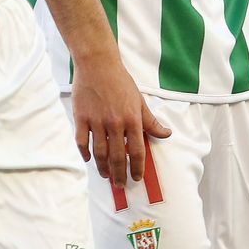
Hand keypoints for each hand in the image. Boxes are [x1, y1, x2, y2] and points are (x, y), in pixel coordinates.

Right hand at [71, 50, 170, 183]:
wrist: (97, 64)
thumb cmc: (120, 81)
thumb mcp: (140, 101)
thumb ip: (151, 121)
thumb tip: (167, 134)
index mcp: (132, 119)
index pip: (138, 151)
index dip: (138, 168)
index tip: (137, 178)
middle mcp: (115, 123)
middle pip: (118, 156)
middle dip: (120, 174)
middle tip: (120, 184)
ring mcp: (96, 121)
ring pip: (100, 152)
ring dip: (103, 167)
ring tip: (106, 175)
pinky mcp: (81, 117)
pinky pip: (82, 141)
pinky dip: (85, 153)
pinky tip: (88, 159)